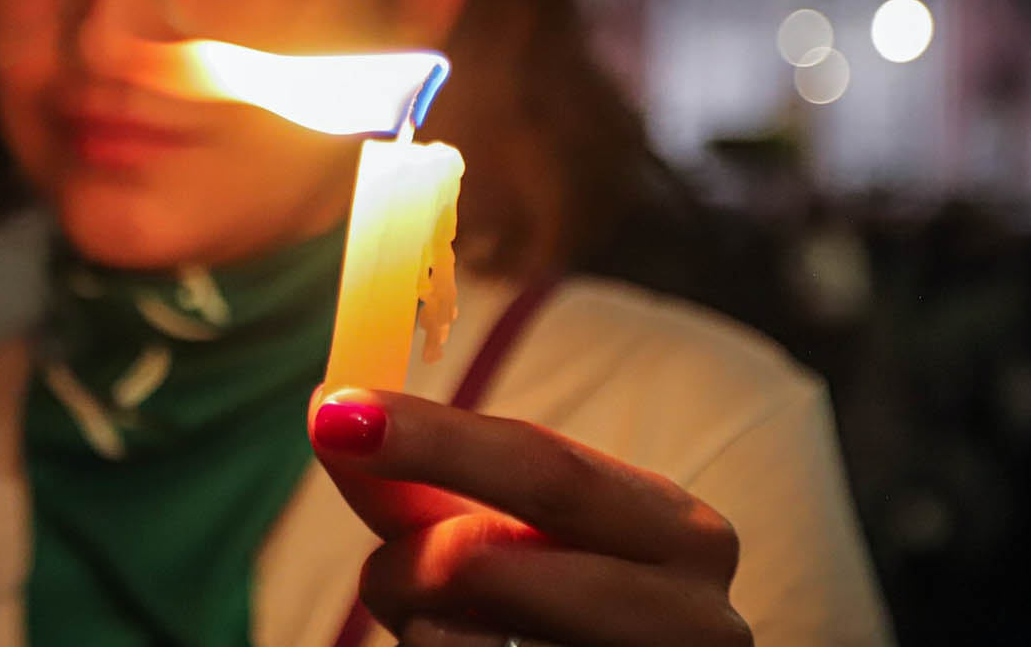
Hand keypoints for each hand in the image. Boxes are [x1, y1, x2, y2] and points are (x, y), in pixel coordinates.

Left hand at [309, 389, 751, 646]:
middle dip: (413, 557)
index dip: (435, 439)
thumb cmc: (562, 623)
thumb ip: (426, 487)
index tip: (339, 414)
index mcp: (681, 533)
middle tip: (379, 569)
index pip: (546, 467)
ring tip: (444, 632)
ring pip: (465, 644)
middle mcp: (698, 618)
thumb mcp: (509, 544)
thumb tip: (332, 408)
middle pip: (490, 560)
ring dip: (423, 631)